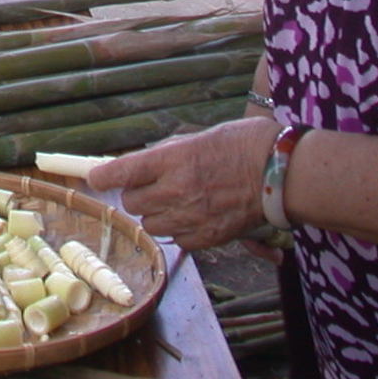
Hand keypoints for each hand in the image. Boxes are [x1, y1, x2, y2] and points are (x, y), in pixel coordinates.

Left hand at [89, 116, 279, 250]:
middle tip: (152, 187)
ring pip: (152, 224)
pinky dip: (179, 231)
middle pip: (132, 203)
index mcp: (173, 159)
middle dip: (138, 195)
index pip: (124, 171)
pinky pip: (176, 240)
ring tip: (178, 202)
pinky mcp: (206, 238)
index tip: (96, 178)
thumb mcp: (200, 139)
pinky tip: (195, 217)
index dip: (105, 176)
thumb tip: (147, 165)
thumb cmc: (246, 145)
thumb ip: (170, 155)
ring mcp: (191, 217)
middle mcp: (176, 190)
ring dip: (157, 214)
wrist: (282, 172)